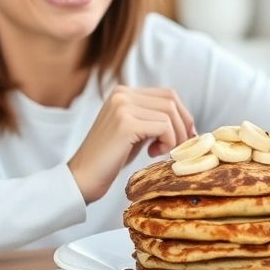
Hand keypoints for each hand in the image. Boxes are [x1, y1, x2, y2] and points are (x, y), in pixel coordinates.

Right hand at [68, 86, 194, 202]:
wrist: (83, 177)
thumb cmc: (110, 158)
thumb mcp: (134, 132)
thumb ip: (152, 120)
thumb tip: (186, 122)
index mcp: (122, 92)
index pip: (167, 94)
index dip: (183, 115)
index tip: (186, 136)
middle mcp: (122, 94)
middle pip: (171, 101)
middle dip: (183, 125)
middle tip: (180, 147)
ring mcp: (122, 107)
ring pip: (169, 114)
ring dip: (175, 136)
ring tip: (162, 152)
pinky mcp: (125, 124)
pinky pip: (163, 127)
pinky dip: (168, 142)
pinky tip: (153, 154)